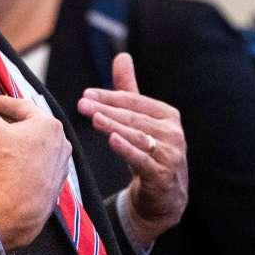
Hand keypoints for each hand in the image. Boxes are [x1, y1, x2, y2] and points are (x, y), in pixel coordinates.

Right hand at [0, 73, 70, 250]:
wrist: (17, 211)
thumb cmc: (6, 169)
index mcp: (48, 124)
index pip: (22, 106)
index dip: (5, 104)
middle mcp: (61, 141)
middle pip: (33, 125)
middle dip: (15, 121)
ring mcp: (61, 162)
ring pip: (39, 144)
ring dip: (24, 141)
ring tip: (7, 142)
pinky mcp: (58, 181)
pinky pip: (42, 163)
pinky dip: (30, 159)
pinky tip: (17, 165)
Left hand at [77, 53, 187, 239]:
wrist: (164, 198)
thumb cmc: (150, 153)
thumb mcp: (141, 121)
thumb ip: (130, 90)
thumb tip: (122, 56)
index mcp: (167, 115)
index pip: (135, 101)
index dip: (110, 96)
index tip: (87, 94)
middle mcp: (172, 133)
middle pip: (133, 117)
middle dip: (106, 109)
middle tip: (82, 103)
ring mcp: (170, 154)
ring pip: (137, 136)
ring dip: (114, 126)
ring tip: (94, 117)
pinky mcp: (163, 175)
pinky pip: (142, 159)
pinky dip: (127, 149)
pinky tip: (112, 139)